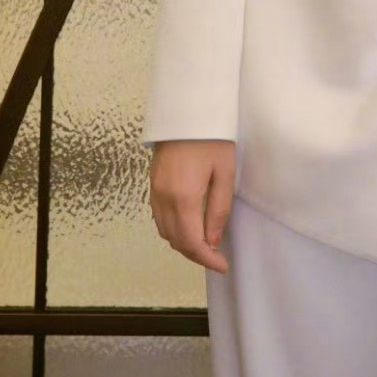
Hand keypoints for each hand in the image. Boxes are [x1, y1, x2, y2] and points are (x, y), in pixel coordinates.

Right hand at [149, 138, 235, 273]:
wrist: (186, 109)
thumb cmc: (211, 137)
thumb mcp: (224, 172)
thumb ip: (219, 208)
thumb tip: (212, 240)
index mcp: (183, 197)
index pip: (192, 242)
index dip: (207, 259)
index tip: (223, 266)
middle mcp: (164, 198)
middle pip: (176, 240)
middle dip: (196, 254)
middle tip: (216, 257)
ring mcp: (155, 191)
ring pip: (164, 231)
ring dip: (183, 243)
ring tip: (204, 243)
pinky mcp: (153, 183)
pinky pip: (159, 217)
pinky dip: (172, 229)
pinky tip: (188, 225)